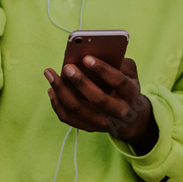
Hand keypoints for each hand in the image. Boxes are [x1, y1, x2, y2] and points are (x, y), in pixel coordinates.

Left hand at [44, 57, 159, 154]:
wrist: (132, 121)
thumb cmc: (127, 89)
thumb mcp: (132, 75)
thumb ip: (120, 62)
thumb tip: (95, 53)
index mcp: (131, 94)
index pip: (118, 82)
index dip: (103, 70)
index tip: (86, 57)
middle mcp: (119, 111)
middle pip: (97, 98)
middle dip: (80, 81)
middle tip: (66, 67)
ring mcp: (103, 122)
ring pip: (78, 109)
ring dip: (61, 91)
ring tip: (50, 74)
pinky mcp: (90, 128)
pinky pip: (69, 118)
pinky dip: (57, 104)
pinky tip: (51, 90)